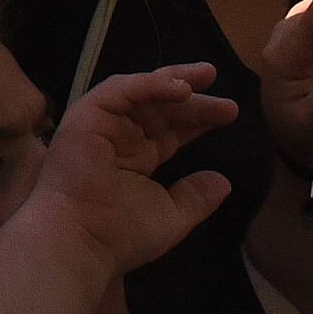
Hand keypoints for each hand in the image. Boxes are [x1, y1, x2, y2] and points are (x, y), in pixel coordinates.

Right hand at [23, 66, 240, 281]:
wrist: (83, 239)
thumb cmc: (122, 233)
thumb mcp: (171, 216)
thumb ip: (196, 198)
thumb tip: (224, 182)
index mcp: (135, 158)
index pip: (170, 130)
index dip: (198, 119)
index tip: (229, 112)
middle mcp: (119, 136)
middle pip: (160, 106)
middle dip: (191, 94)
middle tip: (217, 79)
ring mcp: (101, 123)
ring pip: (141, 91)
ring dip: (174, 80)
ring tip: (207, 74)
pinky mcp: (87, 114)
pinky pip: (120, 89)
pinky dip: (150, 85)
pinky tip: (181, 88)